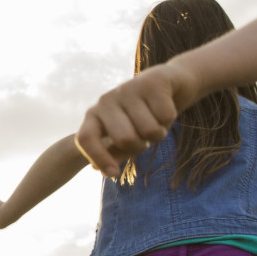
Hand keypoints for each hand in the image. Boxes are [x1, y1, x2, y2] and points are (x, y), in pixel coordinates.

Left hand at [74, 63, 198, 177]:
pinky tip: (166, 105)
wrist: (170, 82)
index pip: (86, 138)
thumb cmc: (144, 115)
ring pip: (149, 130)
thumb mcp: (126, 134)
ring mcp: (127, 89)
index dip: (98, 158)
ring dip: (159, 132)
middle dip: (141, 145)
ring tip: (156, 119)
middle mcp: (107, 100)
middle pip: (125, 139)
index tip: (114, 174)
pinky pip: (166, 116)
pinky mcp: (151, 82)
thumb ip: (113, 151)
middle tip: (145, 135)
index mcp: (94, 114)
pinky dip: (170, 117)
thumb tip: (97, 167)